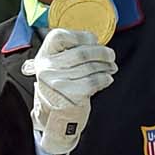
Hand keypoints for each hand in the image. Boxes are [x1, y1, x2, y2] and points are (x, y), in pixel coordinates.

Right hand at [22, 28, 116, 154]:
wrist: (55, 118)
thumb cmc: (61, 89)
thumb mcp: (57, 67)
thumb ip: (70, 52)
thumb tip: (97, 45)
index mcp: (43, 56)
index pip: (59, 36)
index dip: (80, 36)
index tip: (93, 40)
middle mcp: (47, 69)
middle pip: (80, 52)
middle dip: (101, 53)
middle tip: (111, 55)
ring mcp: (57, 83)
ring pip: (90, 67)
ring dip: (106, 66)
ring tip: (111, 68)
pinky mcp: (70, 95)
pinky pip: (93, 82)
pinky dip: (104, 78)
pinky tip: (107, 79)